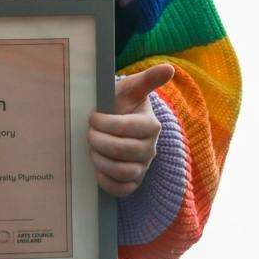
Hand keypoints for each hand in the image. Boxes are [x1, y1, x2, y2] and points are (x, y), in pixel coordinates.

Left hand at [89, 63, 175, 196]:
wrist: (117, 124)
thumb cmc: (122, 104)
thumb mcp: (131, 89)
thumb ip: (148, 79)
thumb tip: (169, 68)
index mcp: (151, 125)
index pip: (127, 128)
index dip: (105, 123)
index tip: (93, 117)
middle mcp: (150, 149)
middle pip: (122, 151)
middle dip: (99, 141)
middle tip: (89, 133)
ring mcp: (142, 167)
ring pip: (122, 171)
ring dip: (100, 160)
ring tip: (92, 149)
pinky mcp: (134, 182)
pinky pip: (122, 190)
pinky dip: (107, 181)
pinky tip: (97, 168)